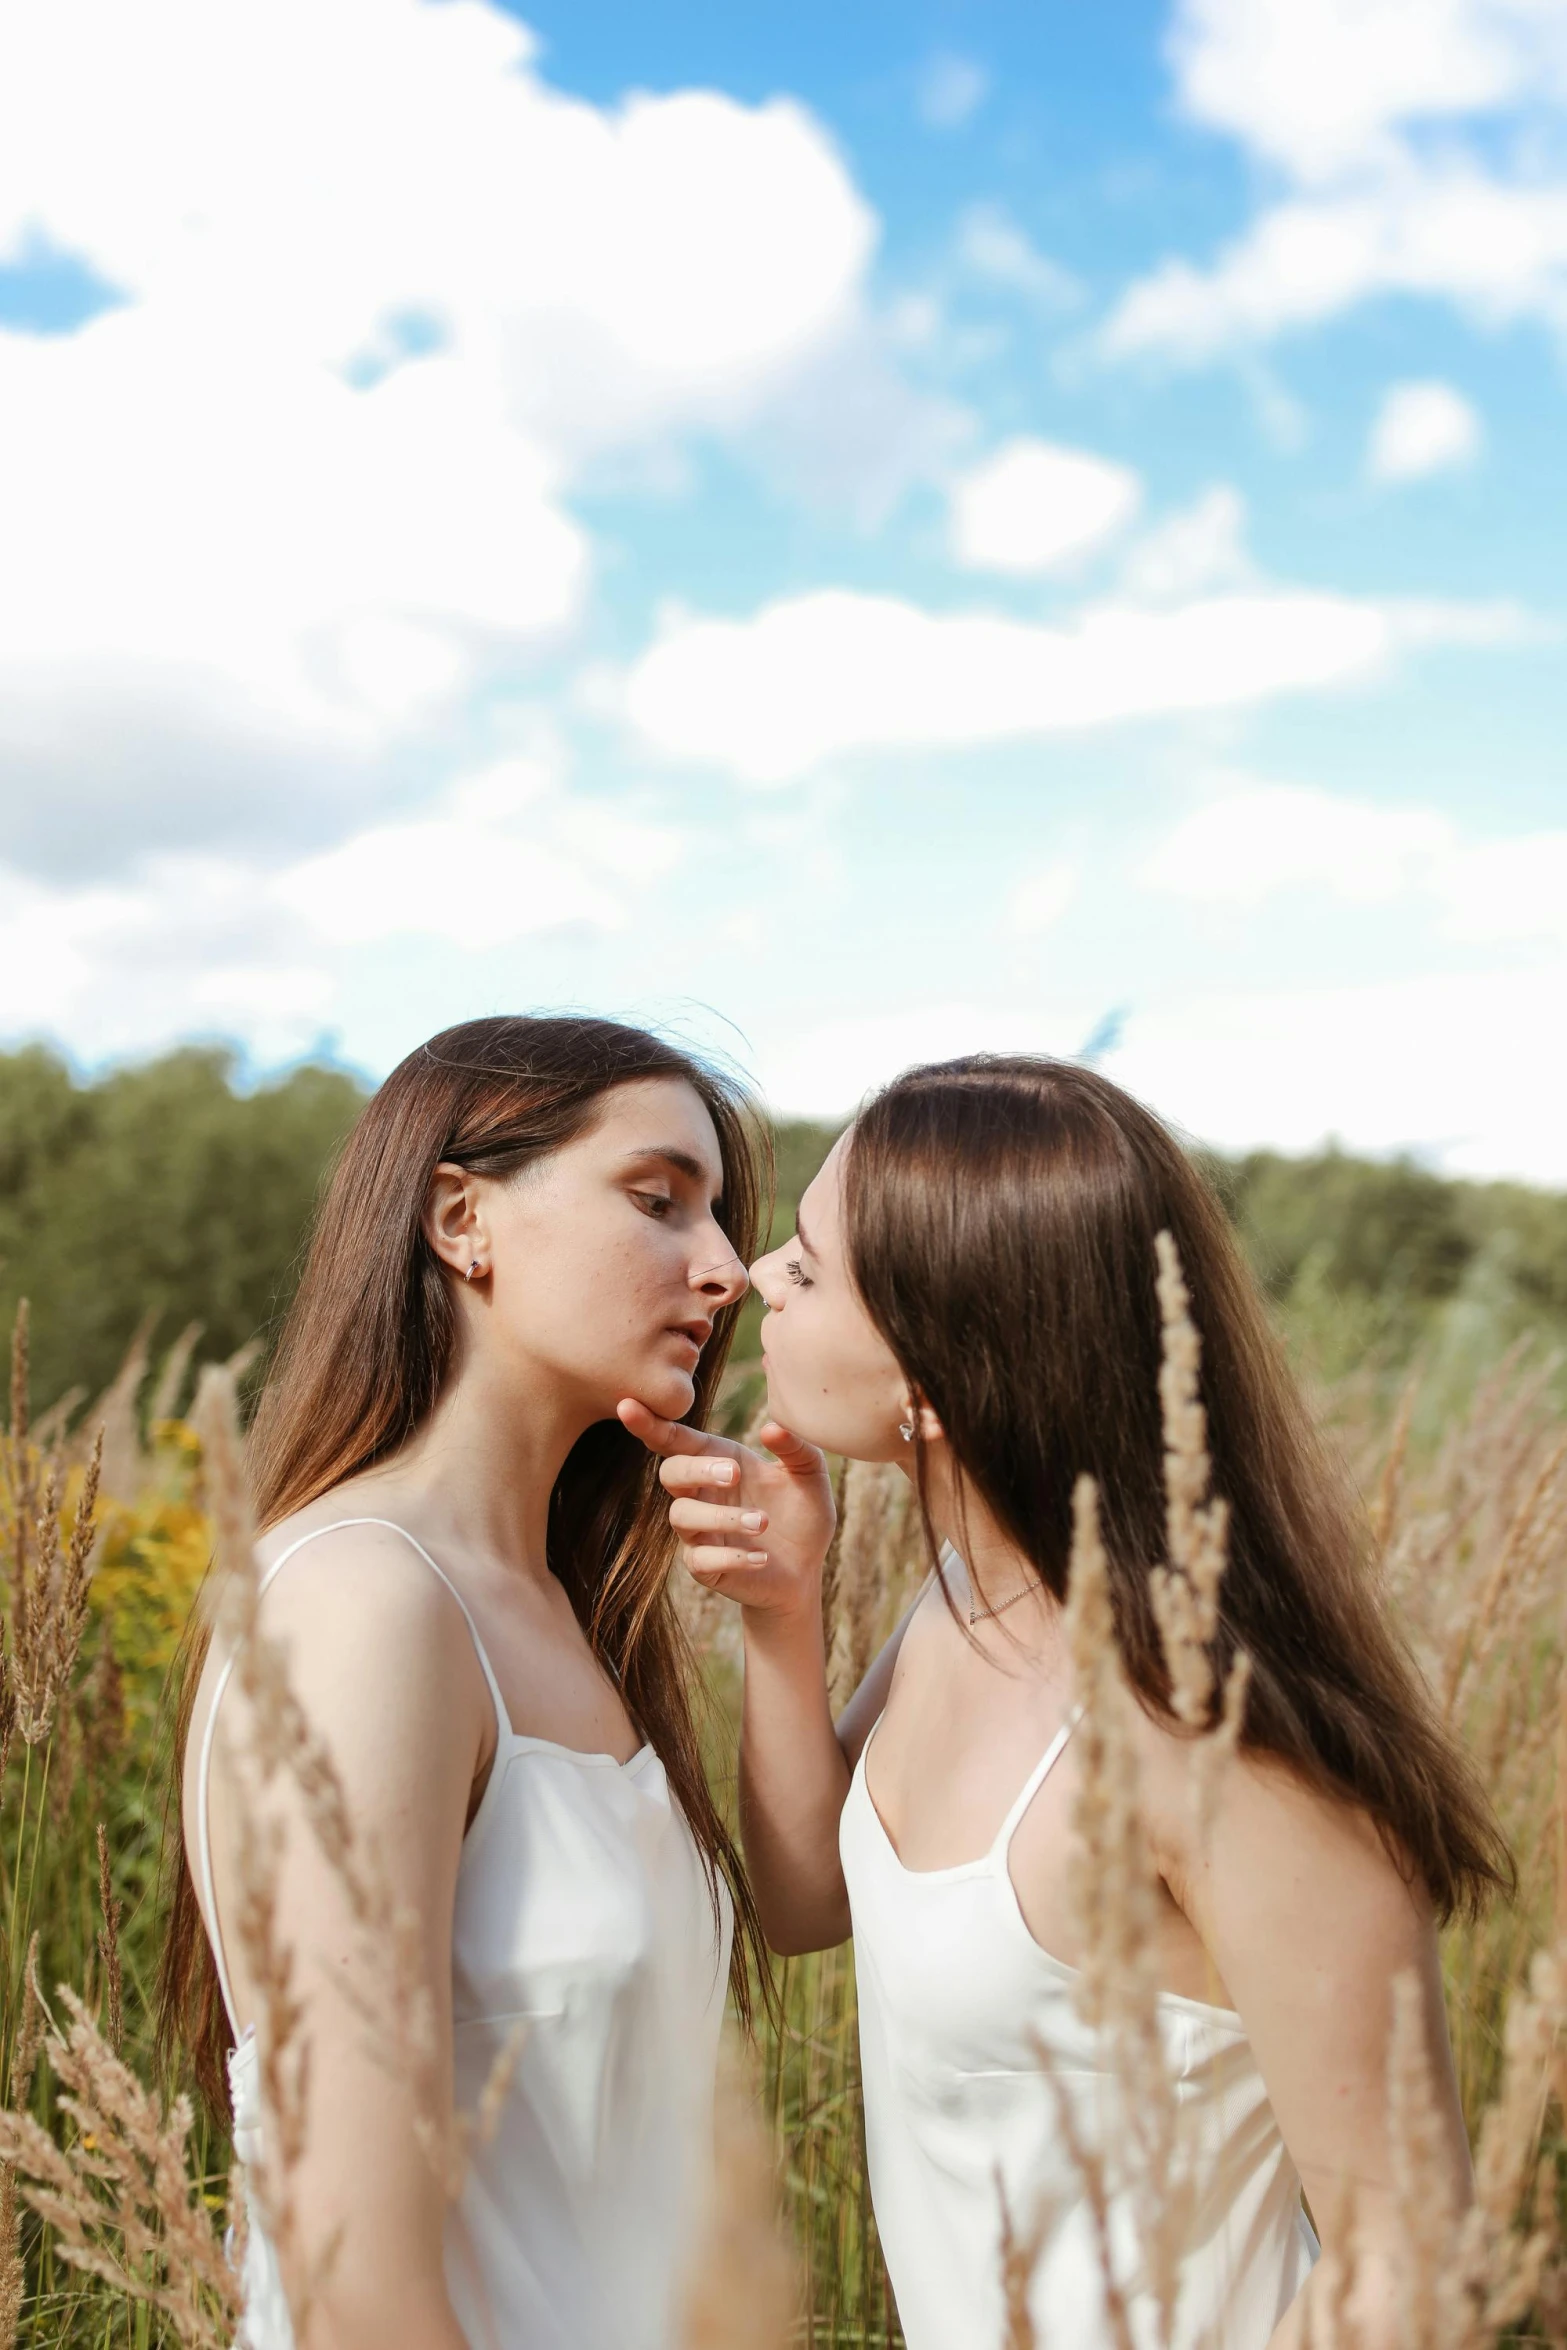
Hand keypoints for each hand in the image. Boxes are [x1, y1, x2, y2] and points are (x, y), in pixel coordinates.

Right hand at [616, 1399, 835, 1624]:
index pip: (678, 1440)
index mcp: (720, 1461)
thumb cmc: (804, 1514)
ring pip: (682, 1516)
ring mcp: (699, 1532)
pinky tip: (762, 1556)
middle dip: (697, 1470)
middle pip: (670, 1473)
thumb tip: (771, 1428)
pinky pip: (700, 1559)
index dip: (651, 1424)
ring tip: (763, 1523)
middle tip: (735, 1474)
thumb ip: (795, 1447)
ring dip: (722, 1516)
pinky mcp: (705, 1567)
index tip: (629, 1406)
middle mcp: (702, 1494)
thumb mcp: (810, 1474)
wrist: (808, 1570)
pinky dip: (732, 1556)